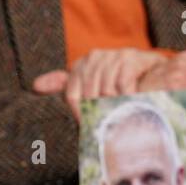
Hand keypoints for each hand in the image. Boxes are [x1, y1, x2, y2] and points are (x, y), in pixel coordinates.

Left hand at [32, 48, 169, 121]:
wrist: (151, 68)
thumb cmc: (116, 79)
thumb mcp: (89, 80)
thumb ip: (63, 84)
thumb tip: (35, 86)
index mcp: (80, 65)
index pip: (71, 95)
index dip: (78, 114)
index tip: (86, 128)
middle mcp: (93, 58)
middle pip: (89, 96)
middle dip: (98, 113)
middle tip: (108, 126)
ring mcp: (111, 56)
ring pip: (106, 92)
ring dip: (114, 107)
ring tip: (121, 116)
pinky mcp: (129, 58)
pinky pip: (122, 86)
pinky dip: (127, 98)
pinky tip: (132, 104)